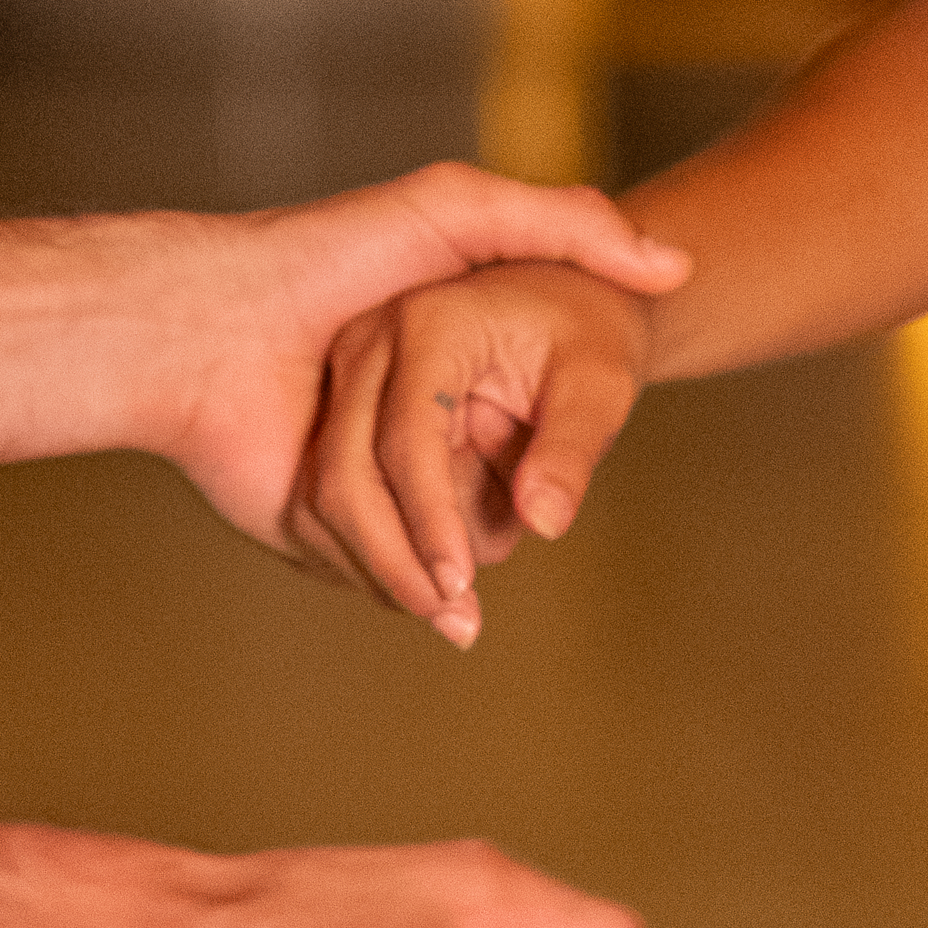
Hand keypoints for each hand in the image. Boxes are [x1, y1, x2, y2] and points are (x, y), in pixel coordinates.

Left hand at [140, 172, 683, 597]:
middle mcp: (406, 437)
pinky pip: (367, 576)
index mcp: (445, 379)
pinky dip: (376, 573)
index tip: (544, 452)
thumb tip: (674, 268)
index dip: (546, 458)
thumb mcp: (457, 210)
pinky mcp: (312, 530)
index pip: (528, 445)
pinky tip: (380, 554)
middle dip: (486, 535)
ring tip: (446, 575)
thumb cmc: (327, 256)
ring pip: (429, 560)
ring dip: (433, 571)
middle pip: (484, 516)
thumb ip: (569, 221)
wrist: (203, 320)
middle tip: (497, 522)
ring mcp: (360, 488)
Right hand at [286, 253, 663, 645]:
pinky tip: (436, 575)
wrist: (557, 303)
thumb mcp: (601, 384)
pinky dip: (378, 550)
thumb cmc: (585, 336)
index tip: (460, 585)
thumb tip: (545, 524)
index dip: (429, 521)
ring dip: (385, 563)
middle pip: (345, 474)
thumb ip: (574, 449)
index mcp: (426, 321)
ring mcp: (342, 378)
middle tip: (459, 625)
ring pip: (326, 496)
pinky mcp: (339, 413)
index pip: (405, 438)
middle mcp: (366, 343)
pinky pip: (333, 499)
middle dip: (394, 560)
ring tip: (461, 604)